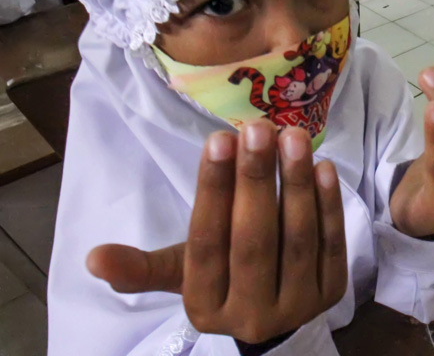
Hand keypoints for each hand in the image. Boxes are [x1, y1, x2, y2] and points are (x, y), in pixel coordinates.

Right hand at [86, 121, 346, 343]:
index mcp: (204, 306)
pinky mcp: (333, 294)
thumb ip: (142, 265)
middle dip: (255, 180)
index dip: (213, 190)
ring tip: (293, 136)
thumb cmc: (221, 276)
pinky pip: (332, 244)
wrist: (273, 315)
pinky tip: (324, 166)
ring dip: (296, 184)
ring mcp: (297, 306)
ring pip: (297, 240)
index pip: (205, 244)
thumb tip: (92, 257)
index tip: (220, 139)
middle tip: (259, 128)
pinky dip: (328, 204)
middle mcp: (250, 315)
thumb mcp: (181, 273)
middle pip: (252, 241)